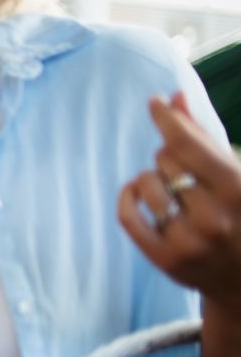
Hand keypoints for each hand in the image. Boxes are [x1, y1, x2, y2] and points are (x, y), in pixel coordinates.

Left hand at [118, 93, 240, 313]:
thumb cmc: (240, 215)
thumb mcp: (234, 175)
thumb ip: (206, 138)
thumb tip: (176, 97)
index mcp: (237, 190)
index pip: (190, 146)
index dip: (169, 120)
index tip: (155, 103)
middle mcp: (213, 218)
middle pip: (166, 161)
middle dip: (170, 158)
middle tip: (186, 173)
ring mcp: (187, 241)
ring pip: (145, 184)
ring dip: (150, 178)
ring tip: (169, 188)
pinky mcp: (164, 259)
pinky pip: (127, 215)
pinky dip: (128, 196)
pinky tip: (136, 192)